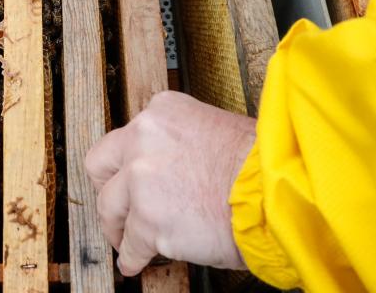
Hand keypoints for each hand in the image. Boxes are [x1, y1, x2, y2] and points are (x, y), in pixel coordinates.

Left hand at [86, 91, 256, 275]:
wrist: (275, 193)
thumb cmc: (260, 165)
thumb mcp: (216, 129)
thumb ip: (182, 143)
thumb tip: (173, 167)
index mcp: (162, 112)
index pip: (128, 135)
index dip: (129, 162)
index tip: (131, 176)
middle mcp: (144, 140)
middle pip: (100, 165)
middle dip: (107, 189)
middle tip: (117, 206)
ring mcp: (141, 181)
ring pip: (109, 208)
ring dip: (118, 227)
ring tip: (127, 240)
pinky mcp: (148, 222)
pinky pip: (130, 245)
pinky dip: (132, 258)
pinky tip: (136, 262)